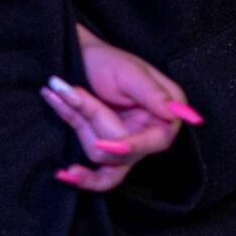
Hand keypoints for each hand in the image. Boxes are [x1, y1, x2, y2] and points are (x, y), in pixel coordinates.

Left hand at [44, 31, 194, 191]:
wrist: (79, 58)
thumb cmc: (107, 60)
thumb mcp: (131, 73)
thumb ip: (153, 95)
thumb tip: (174, 114)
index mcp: (167, 109)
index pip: (158, 140)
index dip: (132, 146)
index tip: (105, 146)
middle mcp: (152, 130)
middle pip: (125, 153)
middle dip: (94, 123)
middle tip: (73, 94)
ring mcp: (129, 142)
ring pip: (103, 158)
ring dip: (78, 125)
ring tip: (60, 96)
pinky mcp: (108, 150)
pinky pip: (98, 173)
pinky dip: (83, 176)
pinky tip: (65, 174)